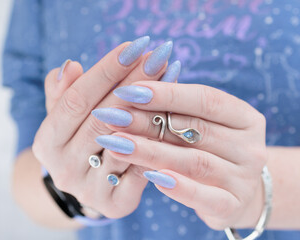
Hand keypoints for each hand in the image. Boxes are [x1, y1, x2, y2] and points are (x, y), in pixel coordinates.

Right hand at [33, 37, 174, 217]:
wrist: (85, 185)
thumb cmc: (78, 141)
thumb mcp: (63, 117)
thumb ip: (62, 93)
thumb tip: (70, 67)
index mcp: (46, 143)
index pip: (75, 100)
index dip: (105, 72)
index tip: (133, 46)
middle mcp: (63, 169)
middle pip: (103, 119)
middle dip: (134, 84)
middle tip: (159, 56)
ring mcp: (89, 190)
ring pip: (126, 143)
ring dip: (153, 108)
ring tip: (172, 78)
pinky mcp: (116, 204)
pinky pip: (143, 169)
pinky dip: (159, 142)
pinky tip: (176, 115)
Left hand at [93, 81, 266, 228]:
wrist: (237, 195)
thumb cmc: (210, 151)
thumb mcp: (201, 127)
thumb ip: (176, 111)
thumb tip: (133, 88)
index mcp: (244, 117)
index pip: (206, 99)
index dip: (167, 93)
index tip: (129, 89)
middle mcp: (250, 146)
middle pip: (195, 129)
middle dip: (148, 122)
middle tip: (112, 116)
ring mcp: (244, 178)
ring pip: (194, 162)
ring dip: (151, 152)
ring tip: (116, 144)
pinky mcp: (233, 207)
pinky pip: (205, 198)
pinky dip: (179, 187)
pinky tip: (151, 177)